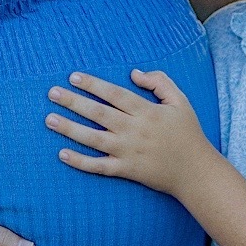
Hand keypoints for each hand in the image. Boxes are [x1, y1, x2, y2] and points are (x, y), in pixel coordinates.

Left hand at [46, 70, 210, 197]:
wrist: (196, 172)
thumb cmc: (188, 134)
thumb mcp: (180, 101)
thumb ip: (160, 82)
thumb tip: (134, 73)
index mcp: (146, 111)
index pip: (113, 94)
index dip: (93, 84)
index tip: (73, 77)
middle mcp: (134, 130)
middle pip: (98, 113)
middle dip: (73, 102)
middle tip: (52, 93)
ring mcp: (128, 152)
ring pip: (93, 138)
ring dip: (69, 128)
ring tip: (49, 119)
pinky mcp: (126, 170)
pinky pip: (99, 166)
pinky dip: (80, 161)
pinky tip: (62, 154)